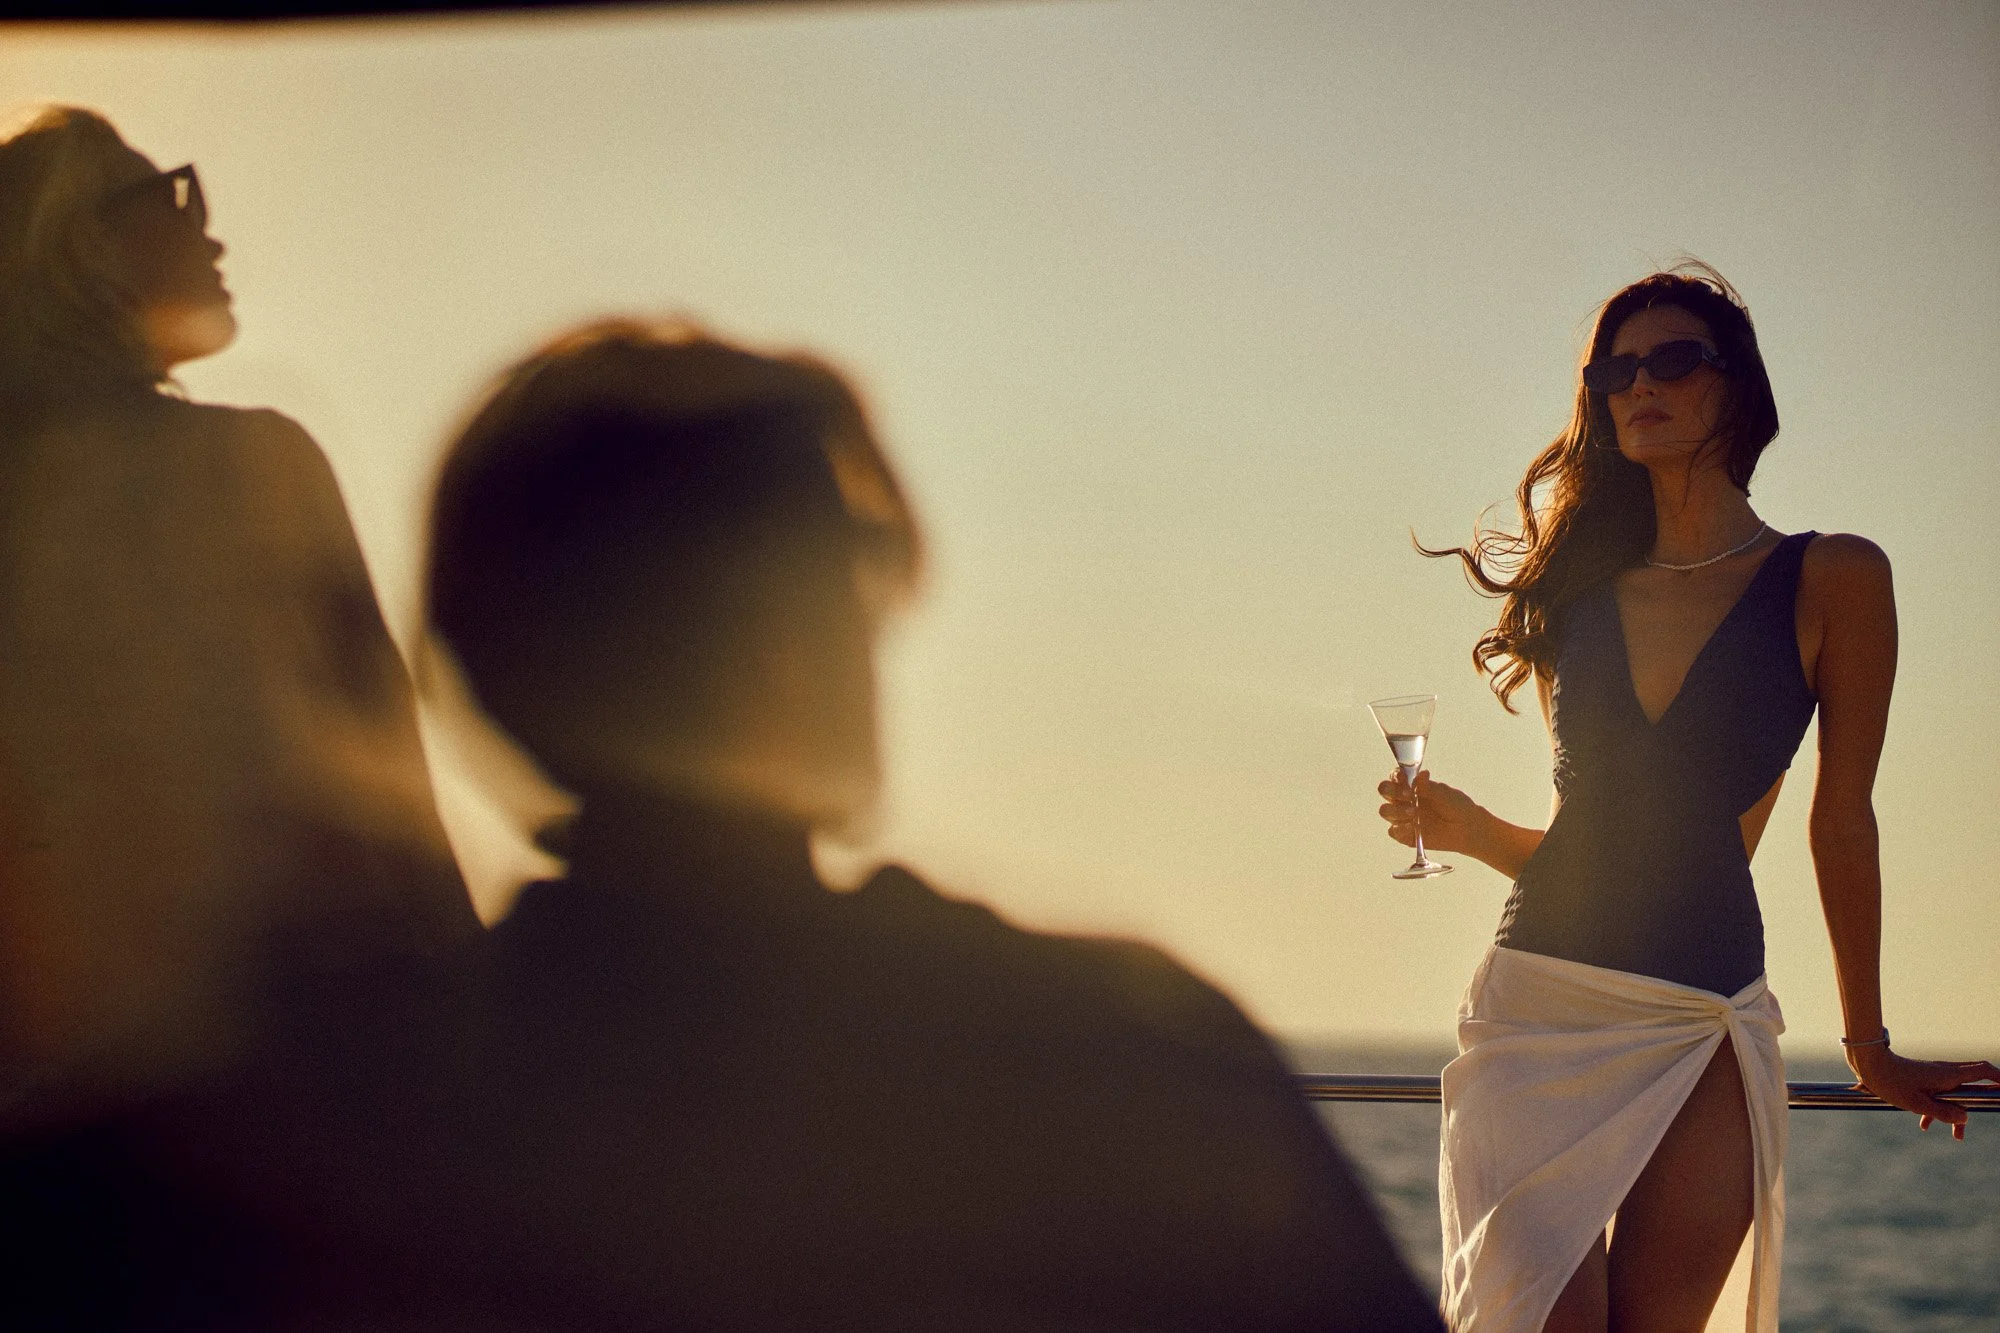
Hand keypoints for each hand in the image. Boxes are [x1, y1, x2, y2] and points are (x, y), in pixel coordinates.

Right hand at [1376, 769, 1484, 856]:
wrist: (1467, 828)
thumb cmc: (1456, 806)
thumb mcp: (1445, 794)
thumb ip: (1430, 787)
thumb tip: (1421, 774)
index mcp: (1411, 785)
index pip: (1395, 777)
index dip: (1395, 776)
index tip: (1404, 779)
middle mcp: (1403, 800)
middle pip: (1385, 791)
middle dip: (1392, 792)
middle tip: (1409, 796)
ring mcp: (1402, 817)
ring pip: (1386, 811)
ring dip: (1396, 810)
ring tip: (1414, 813)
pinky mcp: (1405, 835)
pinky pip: (1393, 832)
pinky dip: (1399, 829)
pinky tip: (1411, 827)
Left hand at [1845, 1044, 1999, 1139]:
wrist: (1868, 1065)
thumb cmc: (1891, 1082)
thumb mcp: (1917, 1103)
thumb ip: (1942, 1113)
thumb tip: (1965, 1118)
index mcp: (1949, 1075)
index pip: (1983, 1071)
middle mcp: (1946, 1072)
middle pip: (1974, 1084)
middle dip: (1980, 1103)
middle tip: (1979, 1119)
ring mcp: (1935, 1074)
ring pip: (1955, 1094)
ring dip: (1957, 1113)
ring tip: (1957, 1137)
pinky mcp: (1924, 1078)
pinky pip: (1939, 1094)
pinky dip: (1938, 1109)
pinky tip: (1925, 1126)